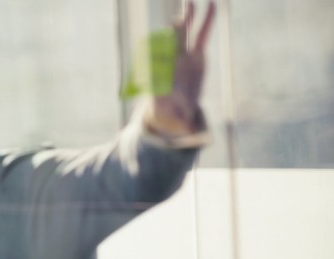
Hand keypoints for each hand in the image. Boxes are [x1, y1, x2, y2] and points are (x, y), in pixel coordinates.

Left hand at [148, 1, 215, 136]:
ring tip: (191, 3)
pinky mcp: (197, 54)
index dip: (161, 57)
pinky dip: (207, 20)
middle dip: (173, 34)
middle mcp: (172, 64)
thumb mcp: (175, 119)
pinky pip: (202, 34)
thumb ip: (181, 122)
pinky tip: (212, 5)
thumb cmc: (170, 114)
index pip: (161, 64)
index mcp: (164, 77)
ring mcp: (184, 57)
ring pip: (186, 35)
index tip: (160, 50)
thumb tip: (189, 131)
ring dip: (189, 19)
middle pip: (171, 46)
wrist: (175, 107)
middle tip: (175, 22)